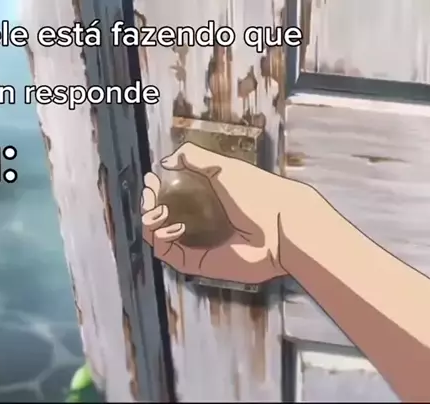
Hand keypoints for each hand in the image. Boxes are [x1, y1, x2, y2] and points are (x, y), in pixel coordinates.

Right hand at [140, 142, 315, 283]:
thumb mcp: (222, 167)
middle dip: (148, 204)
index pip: (170, 195)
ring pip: (159, 236)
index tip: (151, 179)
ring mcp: (199, 244)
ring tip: (156, 209)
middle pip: (161, 216)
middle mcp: (200, 222)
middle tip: (149, 194)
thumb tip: (165, 160)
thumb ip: (193, 157)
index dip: (156, 188)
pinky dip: (160, 239)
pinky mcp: (198, 263)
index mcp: (206, 200)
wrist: (280, 226)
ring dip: (150, 221)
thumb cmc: (258, 193)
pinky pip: (169, 254)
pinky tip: (169, 225)